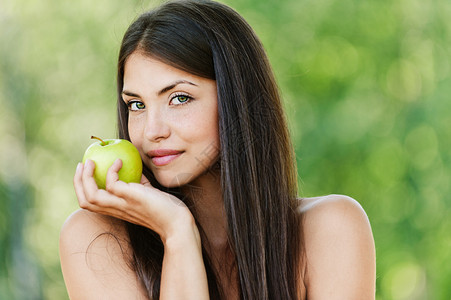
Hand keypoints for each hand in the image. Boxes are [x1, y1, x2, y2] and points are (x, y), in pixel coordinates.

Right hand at [73, 159, 194, 241]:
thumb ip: (138, 183)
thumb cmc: (165, 208)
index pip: (90, 204)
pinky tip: (120, 161)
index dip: (81, 187)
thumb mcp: (147, 193)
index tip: (85, 171)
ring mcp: (123, 205)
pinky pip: (112, 184)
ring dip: (86, 177)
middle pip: (85, 201)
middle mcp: (116, 210)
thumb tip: (134, 167)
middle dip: (78, 181)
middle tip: (82, 163)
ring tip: (92, 161)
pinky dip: (112, 170)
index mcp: (117, 210)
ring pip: (91, 197)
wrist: (177, 222)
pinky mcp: (132, 198)